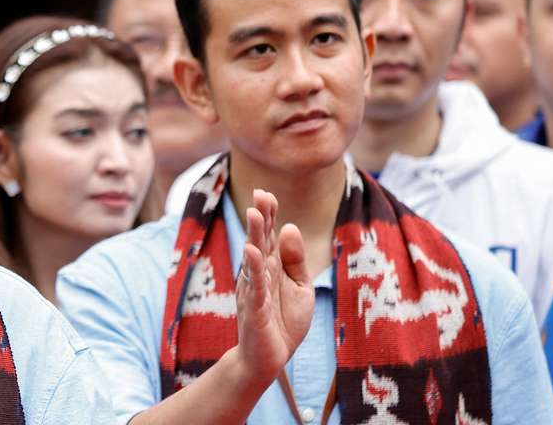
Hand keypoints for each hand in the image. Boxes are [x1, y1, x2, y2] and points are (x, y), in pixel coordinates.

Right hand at [233, 189, 313, 385]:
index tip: (266, 193)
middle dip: (260, 217)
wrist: (268, 358)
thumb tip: (290, 226)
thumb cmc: (283, 322)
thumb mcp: (300, 287)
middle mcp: (259, 274)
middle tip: (259, 193)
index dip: (269, 215)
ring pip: (254, 259)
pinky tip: (252, 252)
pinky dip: (253, 269)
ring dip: (254, 235)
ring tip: (254, 213)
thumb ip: (295, 259)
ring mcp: (255, 290)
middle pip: (259, 241)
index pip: (269, 236)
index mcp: (271, 267)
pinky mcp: (255, 309)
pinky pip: (255, 286)